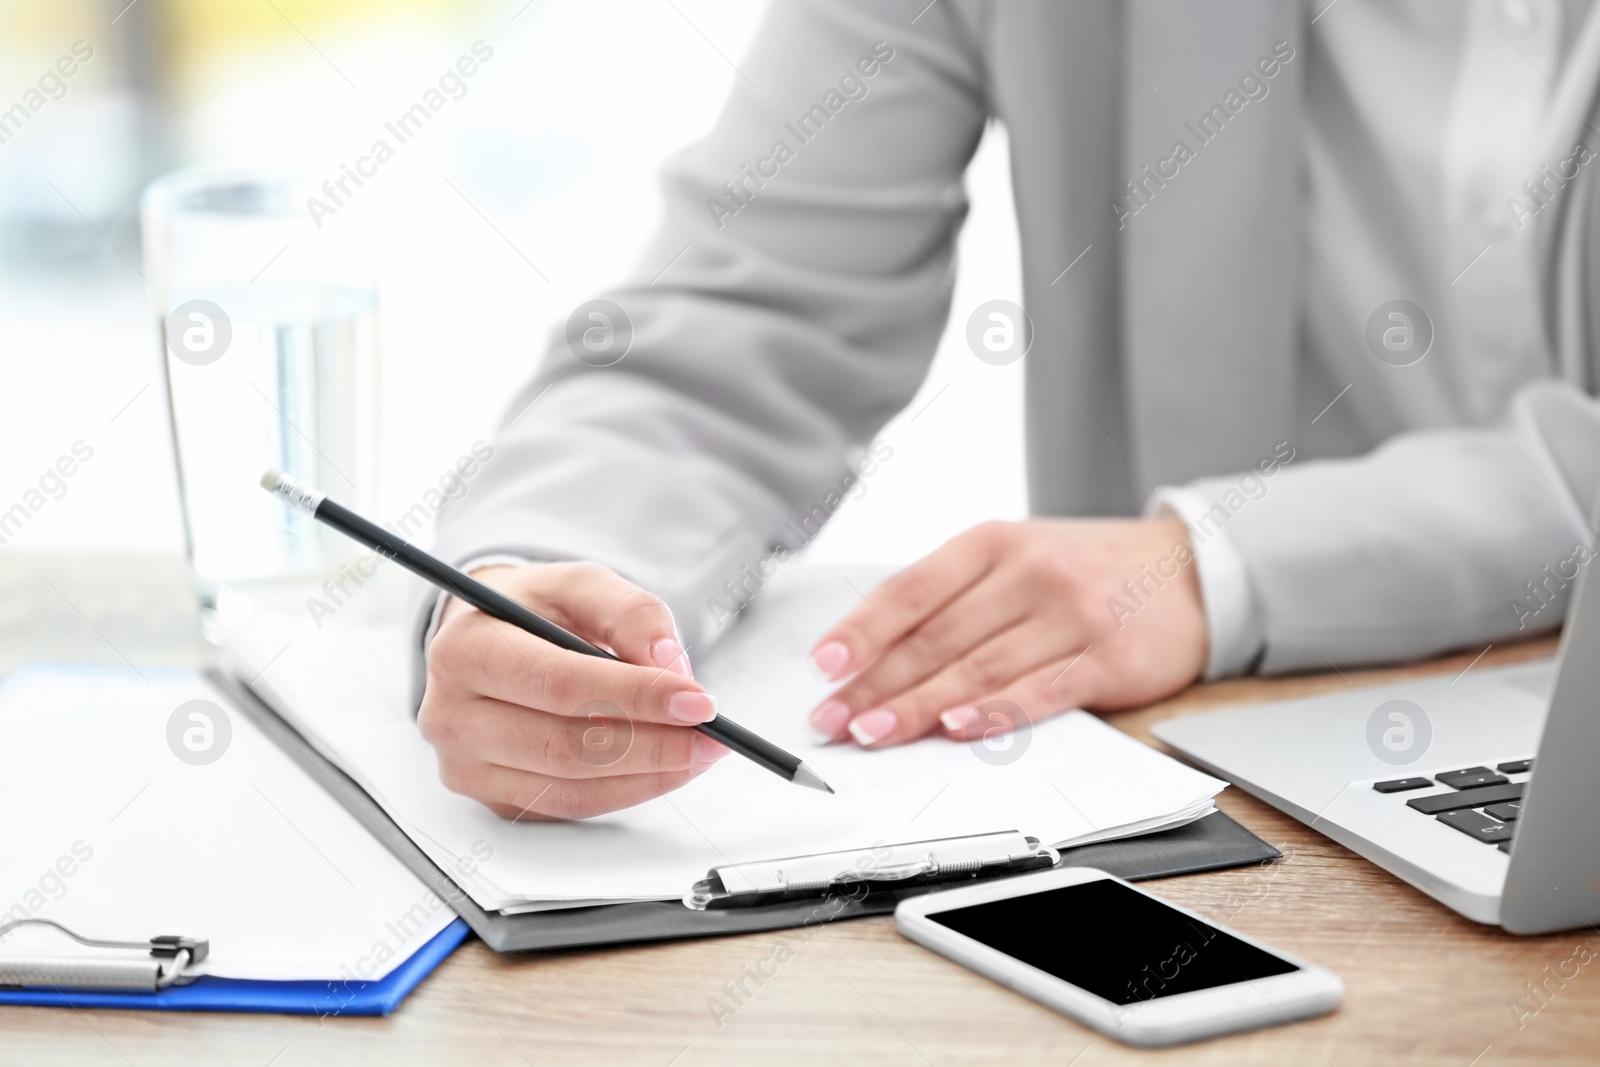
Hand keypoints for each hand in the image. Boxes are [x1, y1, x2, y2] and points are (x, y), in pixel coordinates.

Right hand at [417, 562, 728, 819]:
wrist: (487, 638)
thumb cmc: (533, 610)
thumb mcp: (580, 584)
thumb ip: (628, 612)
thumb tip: (669, 663)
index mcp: (465, 650)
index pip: (559, 684)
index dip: (635, 696)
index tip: (697, 700)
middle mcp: (452, 715)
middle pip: (565, 746)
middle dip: (653, 744)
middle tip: (711, 734)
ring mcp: (466, 766)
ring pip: (569, 788)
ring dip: (648, 775)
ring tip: (698, 751)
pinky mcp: (491, 798)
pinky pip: (569, 807)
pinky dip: (626, 791)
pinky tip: (663, 768)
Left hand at [806, 518, 1206, 746]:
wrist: (1189, 570)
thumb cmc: (1086, 569)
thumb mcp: (1017, 556)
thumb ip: (954, 594)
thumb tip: (876, 648)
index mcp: (993, 543)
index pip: (911, 590)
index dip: (862, 630)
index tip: (824, 665)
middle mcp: (1027, 572)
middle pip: (936, 637)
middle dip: (876, 683)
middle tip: (835, 719)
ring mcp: (1068, 615)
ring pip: (977, 668)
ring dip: (918, 707)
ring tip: (875, 734)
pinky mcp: (1105, 659)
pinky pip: (1039, 692)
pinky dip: (993, 713)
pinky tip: (958, 730)